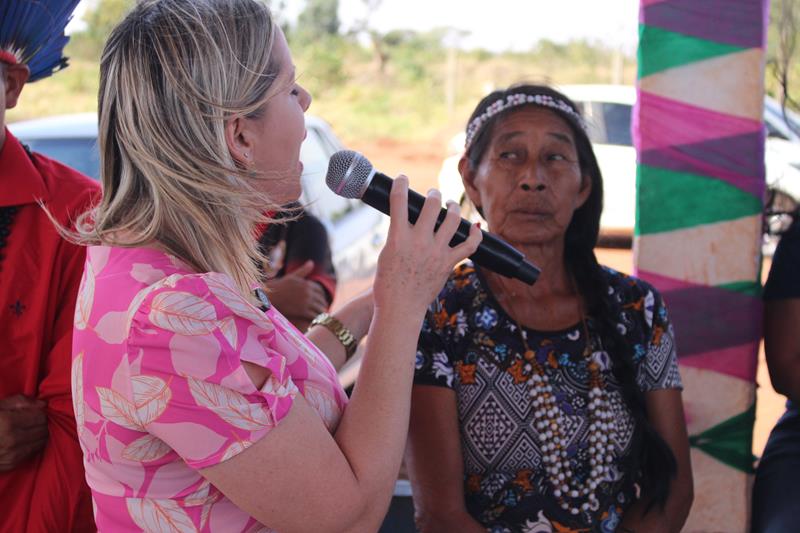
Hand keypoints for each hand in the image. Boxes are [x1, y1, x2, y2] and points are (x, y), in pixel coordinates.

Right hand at [0, 395, 47, 471]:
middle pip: (43, 429)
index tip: (33, 411)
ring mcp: (12, 455)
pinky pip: (33, 452)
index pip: (41, 416)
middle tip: (31, 419)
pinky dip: (33, 445)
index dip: (39, 412)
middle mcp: (12, 441)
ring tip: (27, 429)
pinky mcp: (11, 465)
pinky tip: (24, 439)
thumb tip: (42, 404)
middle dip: (41, 423)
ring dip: (39, 434)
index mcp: (8, 423)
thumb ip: (20, 401)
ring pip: (42, 442)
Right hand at [264, 260, 328, 322]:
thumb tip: (312, 262)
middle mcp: (307, 291)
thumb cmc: (277, 287)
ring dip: (321, 312)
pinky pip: (314, 315)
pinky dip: (316, 318)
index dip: (321, 296)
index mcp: (306, 283)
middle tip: (323, 309)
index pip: (320, 290)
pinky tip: (315, 322)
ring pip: (319, 307)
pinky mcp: (302, 311)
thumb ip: (303, 271)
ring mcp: (305, 301)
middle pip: (321, 299)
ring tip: (321, 317)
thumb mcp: (291, 277)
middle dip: (322, 304)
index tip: (321, 300)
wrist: (267, 298)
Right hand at [373, 176, 481, 315]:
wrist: (400, 308)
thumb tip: (406, 222)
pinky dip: (475, 235)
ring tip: (450, 206)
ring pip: (452, 219)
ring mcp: (435, 252)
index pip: (399, 200)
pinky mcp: (448, 263)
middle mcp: (418, 241)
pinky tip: (474, 228)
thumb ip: (398, 235)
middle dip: (433, 194)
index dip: (401, 183)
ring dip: (453, 208)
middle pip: (432, 204)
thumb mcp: (387, 254)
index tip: (403, 179)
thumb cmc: (387, 284)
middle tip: (433, 194)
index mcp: (397, 237)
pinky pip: (469, 246)